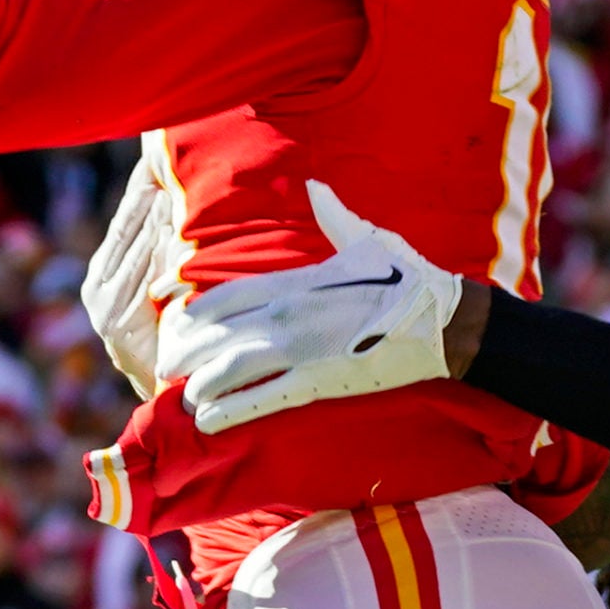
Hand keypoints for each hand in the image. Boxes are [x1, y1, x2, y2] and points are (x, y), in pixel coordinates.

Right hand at [82, 158, 176, 399]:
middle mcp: (97, 285)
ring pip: (133, 250)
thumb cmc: (171, 332)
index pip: (124, 220)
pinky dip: (153, 253)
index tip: (156, 159)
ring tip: (166, 189)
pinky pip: (139, 278)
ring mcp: (103, 304)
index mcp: (104, 272)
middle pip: (125, 229)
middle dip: (144, 196)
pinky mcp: (114, 321)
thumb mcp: (160, 287)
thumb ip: (162, 253)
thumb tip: (179, 205)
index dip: (140, 189)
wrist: (165, 386)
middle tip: (161, 164)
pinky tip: (168, 230)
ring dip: (150, 219)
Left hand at [157, 181, 461, 432]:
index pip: (226, 296)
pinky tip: (207, 421)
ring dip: (200, 385)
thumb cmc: (408, 277)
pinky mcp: (320, 383)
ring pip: (230, 368)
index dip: (194, 314)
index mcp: (295, 281)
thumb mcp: (367, 238)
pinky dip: (230, 410)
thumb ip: (333, 216)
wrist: (444, 321)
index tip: (174, 323)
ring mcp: (302, 350)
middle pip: (216, 335)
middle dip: (185, 353)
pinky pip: (263, 400)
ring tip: (184, 398)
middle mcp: (289, 314)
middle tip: (165, 367)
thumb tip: (316, 187)